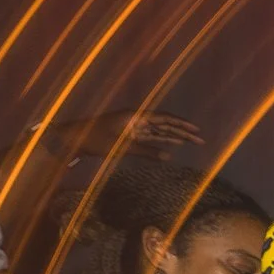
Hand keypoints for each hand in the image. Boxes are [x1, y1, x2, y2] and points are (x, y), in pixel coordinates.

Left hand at [53, 108, 202, 161]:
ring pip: (159, 131)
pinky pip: (150, 138)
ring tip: (191, 142)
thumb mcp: (121, 147)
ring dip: (174, 137)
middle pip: (164, 124)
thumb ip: (146, 152)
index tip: (196, 130)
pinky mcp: (128, 135)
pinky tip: (173, 146)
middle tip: (200, 139)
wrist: (73, 139)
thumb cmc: (95, 140)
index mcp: (134, 116)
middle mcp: (135, 119)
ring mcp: (132, 127)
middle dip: (182, 131)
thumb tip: (169, 156)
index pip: (163, 119)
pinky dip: (161, 142)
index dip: (181, 124)